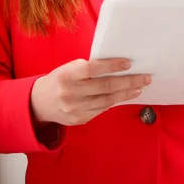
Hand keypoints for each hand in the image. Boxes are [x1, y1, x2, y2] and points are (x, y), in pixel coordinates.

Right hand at [30, 58, 150, 126]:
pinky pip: (101, 110)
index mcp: (68, 75)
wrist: (39, 103)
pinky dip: (114, 102)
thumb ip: (88, 68)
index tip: (128, 63)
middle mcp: (71, 93)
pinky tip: (123, 96)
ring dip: (125, 94)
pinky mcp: (79, 120)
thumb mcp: (69, 68)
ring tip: (139, 88)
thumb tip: (115, 67)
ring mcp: (75, 109)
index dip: (112, 66)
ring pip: (106, 101)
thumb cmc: (60, 79)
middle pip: (105, 87)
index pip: (94, 68)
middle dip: (128, 82)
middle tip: (145, 78)